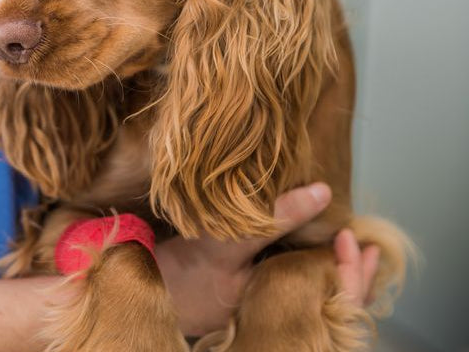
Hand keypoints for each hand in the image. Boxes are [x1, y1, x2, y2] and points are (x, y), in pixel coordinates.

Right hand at [155, 183, 379, 335]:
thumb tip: (321, 192)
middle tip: (366, 243)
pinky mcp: (247, 296)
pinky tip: (306, 251)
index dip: (353, 270)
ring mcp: (262, 306)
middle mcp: (277, 312)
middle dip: (351, 270)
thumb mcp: (226, 244)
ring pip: (312, 293)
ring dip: (329, 268)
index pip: (337, 298)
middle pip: (331, 298)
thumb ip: (273, 220)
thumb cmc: (179, 276)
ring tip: (343, 244)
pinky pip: (291, 286)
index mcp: (280, 309)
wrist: (138, 287)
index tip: (352, 236)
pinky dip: (304, 268)